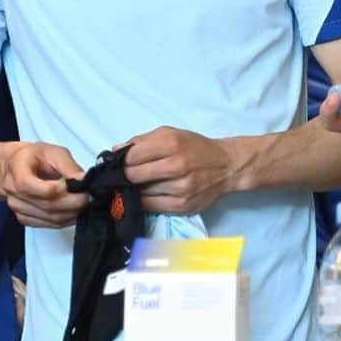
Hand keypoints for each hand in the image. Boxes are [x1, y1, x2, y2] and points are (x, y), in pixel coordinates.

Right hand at [2, 143, 87, 228]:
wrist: (15, 167)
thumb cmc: (35, 157)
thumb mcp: (53, 151)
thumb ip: (68, 165)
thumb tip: (84, 179)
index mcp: (18, 170)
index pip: (33, 186)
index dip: (59, 188)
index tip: (80, 185)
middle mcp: (14, 192)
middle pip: (46, 205)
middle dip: (73, 203)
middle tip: (90, 196)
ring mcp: (18, 208)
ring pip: (50, 218)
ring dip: (72, 213)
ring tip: (85, 202)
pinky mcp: (24, 218)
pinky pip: (49, 224)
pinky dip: (66, 219)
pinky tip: (75, 210)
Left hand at [120, 127, 235, 214]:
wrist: (226, 166)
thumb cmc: (195, 147)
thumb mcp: (171, 134)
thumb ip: (142, 141)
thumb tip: (114, 151)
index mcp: (171, 143)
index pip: (131, 156)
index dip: (120, 161)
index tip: (117, 164)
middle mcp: (176, 166)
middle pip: (133, 176)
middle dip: (124, 176)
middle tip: (123, 176)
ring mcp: (180, 188)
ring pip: (140, 193)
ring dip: (134, 190)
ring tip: (137, 185)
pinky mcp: (182, 206)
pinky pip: (150, 207)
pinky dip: (144, 201)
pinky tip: (146, 195)